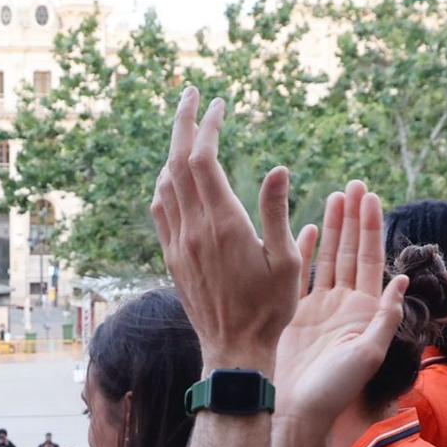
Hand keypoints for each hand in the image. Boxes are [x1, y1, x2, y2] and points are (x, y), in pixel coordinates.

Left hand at [149, 89, 305, 368]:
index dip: (208, 126)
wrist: (233, 352)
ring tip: (188, 130)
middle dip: (183, 123)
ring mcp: (178, 244)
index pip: (203, 160)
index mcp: (223, 225)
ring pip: (164, 184)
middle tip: (192, 95)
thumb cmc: (269, 310)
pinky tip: (174, 177)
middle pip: (176, 162)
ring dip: (172, 151)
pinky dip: (165, 182)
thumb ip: (277, 212)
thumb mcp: (286, 261)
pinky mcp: (172, 259)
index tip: (220, 104)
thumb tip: (277, 168)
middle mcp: (193, 230)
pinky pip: (160, 210)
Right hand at [280, 183, 411, 426]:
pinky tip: (311, 229)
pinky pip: (303, 276)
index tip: (371, 197)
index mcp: (363, 311)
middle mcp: (344, 305)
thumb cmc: (335, 390)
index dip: (371, 228)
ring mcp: (319, 308)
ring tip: (335, 195)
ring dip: (334, 227)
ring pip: (328, 257)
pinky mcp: (296, 316)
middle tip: (354, 184)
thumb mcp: (368, 354)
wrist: (298, 413)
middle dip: (354, 217)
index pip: (369, 259)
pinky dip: (307, 252)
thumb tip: (402, 279)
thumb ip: (385, 318)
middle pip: (350, 251)